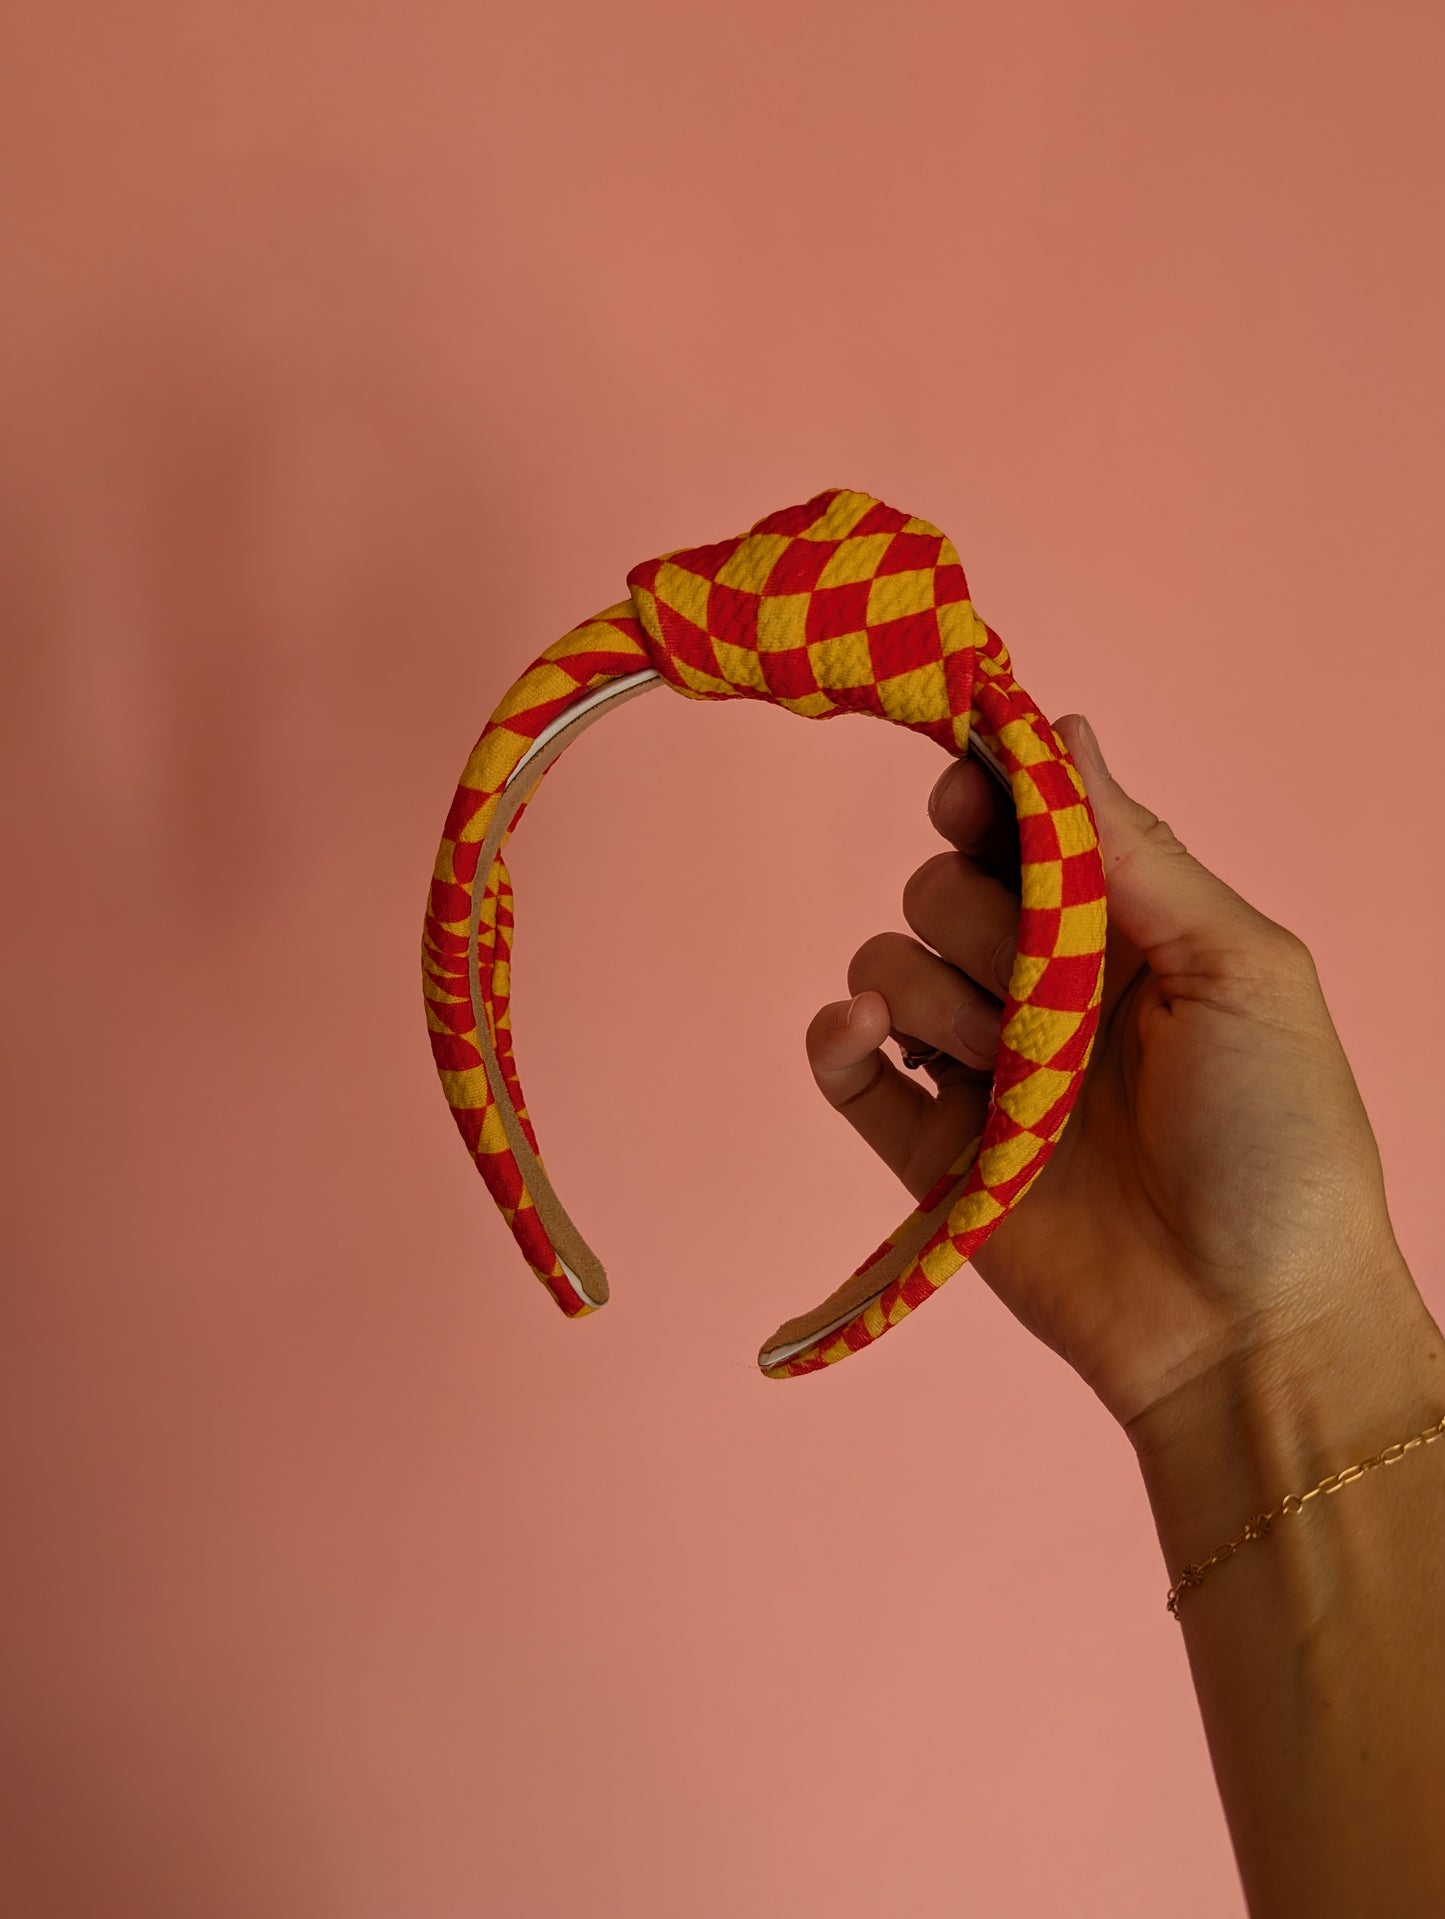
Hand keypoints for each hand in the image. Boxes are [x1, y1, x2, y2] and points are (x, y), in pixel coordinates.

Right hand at [805, 714, 1415, 1442]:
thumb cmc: (1278, 1142)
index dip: (984, 798)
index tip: (964, 792)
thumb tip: (1062, 728)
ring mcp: (981, 1067)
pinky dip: (838, 1034)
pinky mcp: (929, 1146)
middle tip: (1042, 981)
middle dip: (980, 916)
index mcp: (1126, 934)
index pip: (1023, 829)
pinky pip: (844, 1060)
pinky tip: (868, 1033)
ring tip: (1007, 1064)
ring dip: (935, 992)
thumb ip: (1137, 850)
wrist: (1245, 1327)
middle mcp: (1045, 987)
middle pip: (944, 883)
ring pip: (890, 960)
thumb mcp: (1240, 968)